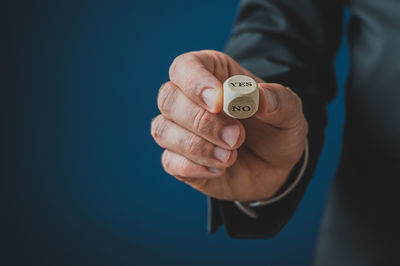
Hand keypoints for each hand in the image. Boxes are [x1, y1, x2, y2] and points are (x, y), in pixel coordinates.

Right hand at [151, 50, 307, 201]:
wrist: (275, 168)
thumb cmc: (276, 130)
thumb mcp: (289, 114)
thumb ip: (278, 101)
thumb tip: (257, 96)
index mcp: (212, 74)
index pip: (185, 67)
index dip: (196, 82)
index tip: (218, 101)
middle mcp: (189, 99)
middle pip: (168, 98)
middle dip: (201, 121)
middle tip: (236, 137)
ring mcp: (180, 130)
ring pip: (163, 130)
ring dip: (197, 146)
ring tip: (231, 157)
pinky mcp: (178, 159)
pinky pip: (170, 161)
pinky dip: (194, 167)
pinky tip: (220, 169)